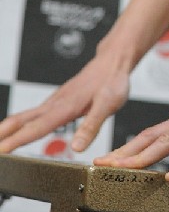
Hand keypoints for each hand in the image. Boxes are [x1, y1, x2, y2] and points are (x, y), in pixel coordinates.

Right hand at [0, 55, 129, 154]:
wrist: (114, 61)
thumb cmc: (113, 81)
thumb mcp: (108, 104)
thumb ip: (92, 126)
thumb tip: (77, 147)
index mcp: (65, 107)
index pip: (36, 128)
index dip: (16, 141)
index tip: (1, 151)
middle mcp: (56, 103)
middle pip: (22, 120)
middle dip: (3, 134)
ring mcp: (56, 101)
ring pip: (25, 116)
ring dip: (8, 129)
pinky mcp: (59, 100)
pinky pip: (34, 113)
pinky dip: (20, 123)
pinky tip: (19, 130)